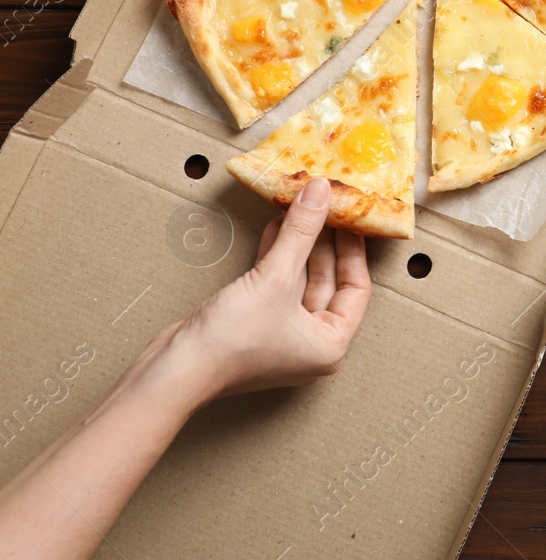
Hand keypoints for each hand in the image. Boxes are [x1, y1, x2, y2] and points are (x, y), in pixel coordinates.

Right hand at [171, 178, 370, 399]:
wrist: (175, 369)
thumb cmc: (233, 337)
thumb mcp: (276, 278)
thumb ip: (301, 232)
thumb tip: (320, 190)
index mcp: (331, 343)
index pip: (356, 288)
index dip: (353, 249)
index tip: (351, 217)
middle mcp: (311, 343)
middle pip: (328, 282)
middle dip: (323, 242)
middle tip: (326, 207)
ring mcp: (282, 336)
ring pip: (299, 281)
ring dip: (298, 245)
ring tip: (300, 209)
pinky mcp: (255, 327)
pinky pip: (276, 286)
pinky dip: (276, 258)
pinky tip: (276, 227)